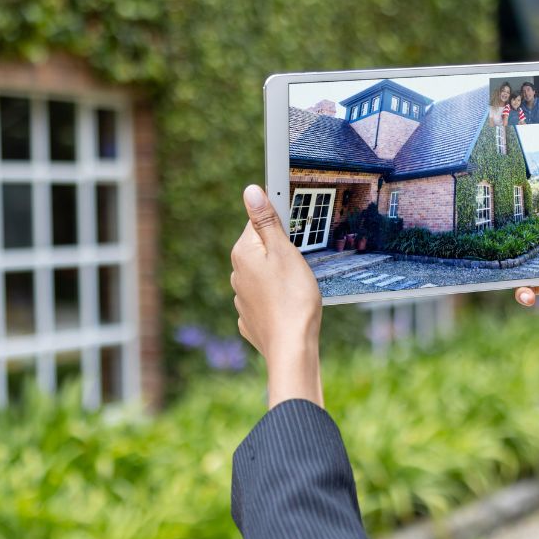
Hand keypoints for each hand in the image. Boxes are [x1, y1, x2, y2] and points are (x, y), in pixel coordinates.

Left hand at [231, 185, 323, 406]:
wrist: (292, 348)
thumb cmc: (293, 298)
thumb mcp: (284, 251)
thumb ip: (266, 220)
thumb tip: (251, 191)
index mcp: (243, 253)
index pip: (259, 225)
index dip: (281, 228)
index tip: (296, 238)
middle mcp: (237, 275)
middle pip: (261, 252)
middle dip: (281, 254)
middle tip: (301, 266)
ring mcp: (242, 299)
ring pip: (264, 278)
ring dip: (279, 279)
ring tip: (298, 290)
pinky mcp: (251, 319)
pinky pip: (265, 302)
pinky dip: (277, 302)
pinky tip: (290, 309)